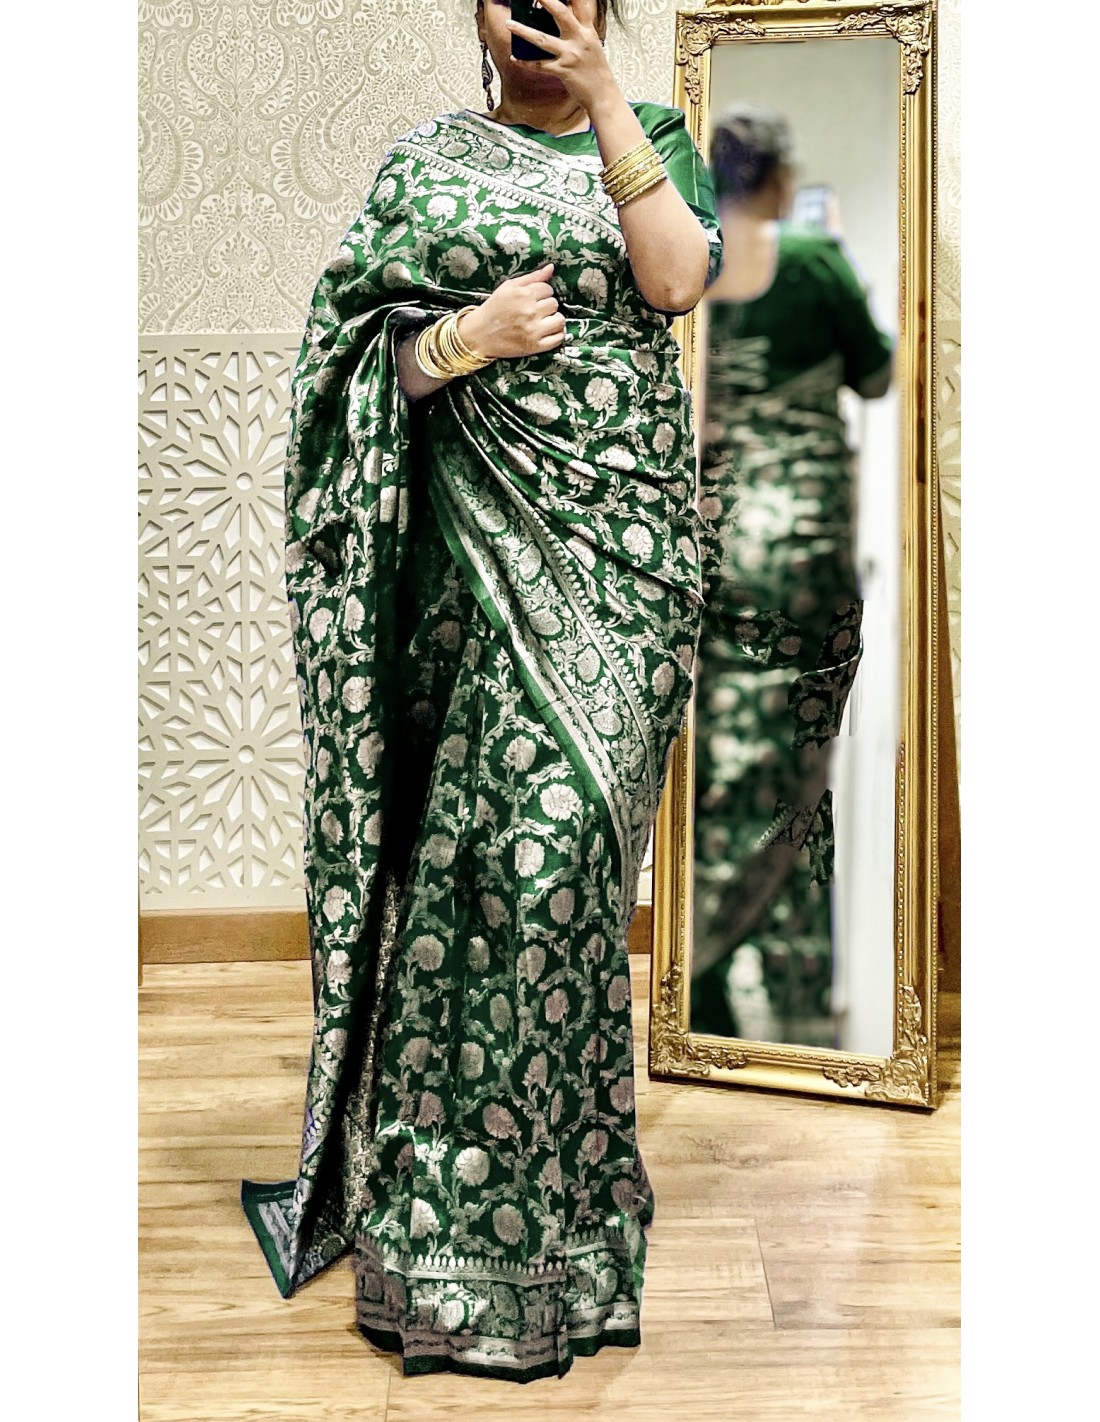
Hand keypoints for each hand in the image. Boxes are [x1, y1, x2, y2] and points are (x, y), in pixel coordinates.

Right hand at [458, 262, 566, 358]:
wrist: (479, 334)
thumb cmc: (494, 308)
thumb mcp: (509, 287)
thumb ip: (532, 277)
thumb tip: (551, 268)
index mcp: (524, 294)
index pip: (548, 289)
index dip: (542, 293)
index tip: (533, 299)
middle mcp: (530, 312)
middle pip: (554, 304)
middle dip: (547, 306)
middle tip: (535, 311)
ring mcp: (534, 330)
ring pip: (560, 320)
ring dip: (554, 320)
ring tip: (543, 321)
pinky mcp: (535, 346)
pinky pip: (558, 338)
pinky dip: (557, 334)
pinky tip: (547, 331)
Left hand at [506, 0, 616, 114]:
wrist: (603, 94)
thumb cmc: (596, 70)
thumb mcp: (592, 44)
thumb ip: (580, 28)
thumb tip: (566, 17)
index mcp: (587, 31)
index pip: (580, 5)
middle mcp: (579, 39)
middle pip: (562, 14)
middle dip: (547, 1)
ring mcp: (570, 55)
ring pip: (543, 39)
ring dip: (524, 31)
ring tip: (509, 24)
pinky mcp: (562, 71)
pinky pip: (539, 65)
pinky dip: (526, 63)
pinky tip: (515, 58)